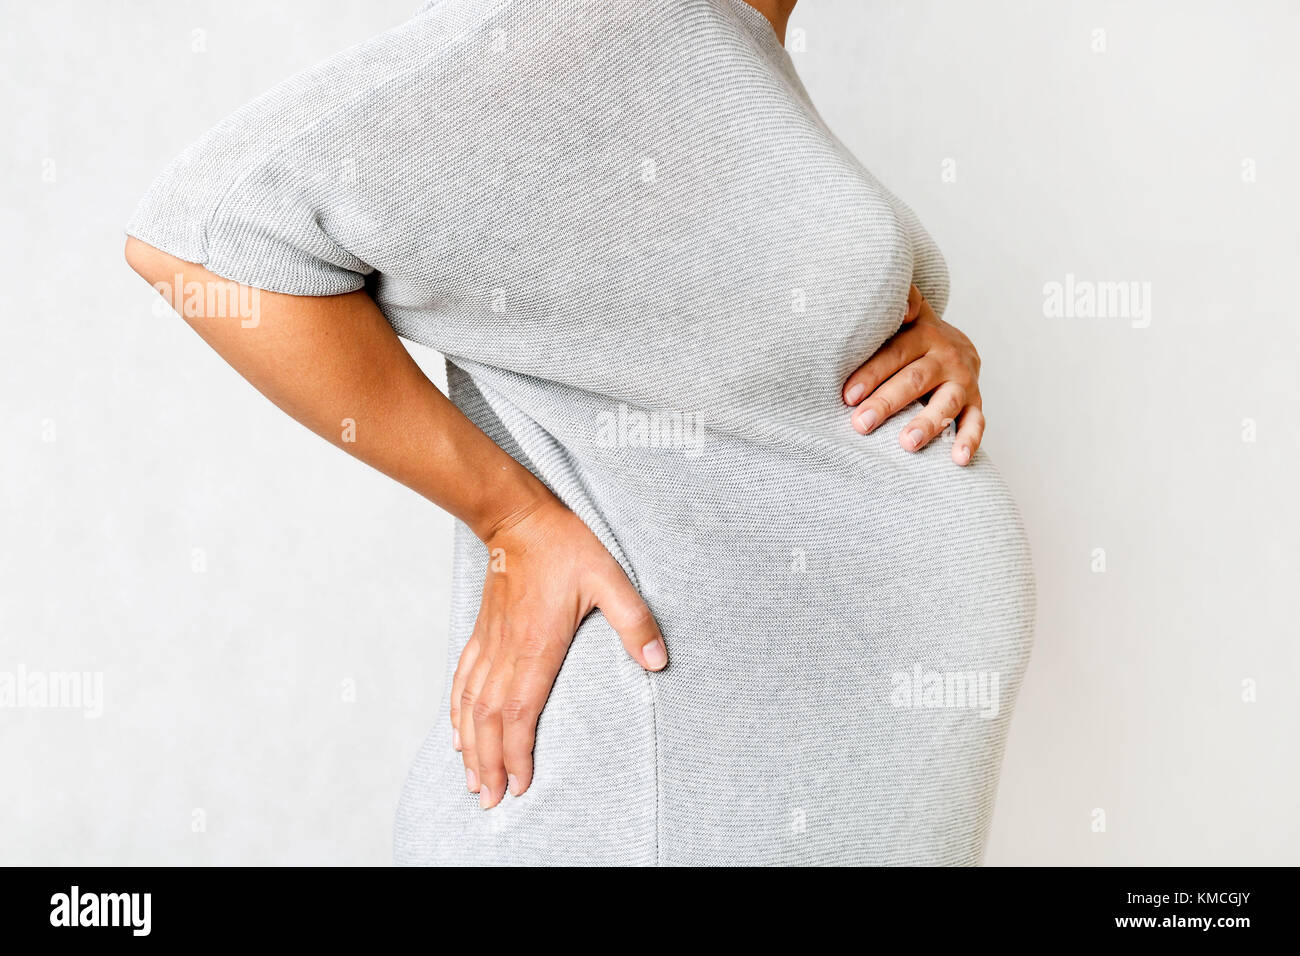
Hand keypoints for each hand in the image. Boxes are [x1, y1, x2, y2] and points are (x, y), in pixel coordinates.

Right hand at [451, 497, 666, 808]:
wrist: (517, 517)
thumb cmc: (564, 546)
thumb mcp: (610, 577)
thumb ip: (635, 620)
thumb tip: (658, 660)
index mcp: (538, 645)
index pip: (521, 712)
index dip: (517, 752)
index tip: (519, 784)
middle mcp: (507, 651)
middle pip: (491, 720)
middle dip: (488, 764)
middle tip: (490, 799)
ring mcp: (491, 643)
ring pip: (472, 705)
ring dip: (470, 746)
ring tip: (472, 780)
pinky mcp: (482, 634)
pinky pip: (463, 680)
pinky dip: (458, 712)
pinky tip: (458, 732)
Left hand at [841, 285, 984, 465]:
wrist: (955, 343)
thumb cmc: (913, 335)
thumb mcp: (906, 313)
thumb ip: (900, 302)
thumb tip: (899, 302)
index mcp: (923, 335)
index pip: (894, 355)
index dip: (871, 374)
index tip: (848, 396)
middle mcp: (945, 357)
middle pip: (915, 380)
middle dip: (887, 402)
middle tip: (861, 424)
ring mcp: (963, 381)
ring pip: (946, 403)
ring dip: (927, 423)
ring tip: (907, 443)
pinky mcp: (975, 402)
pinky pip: (976, 422)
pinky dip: (969, 441)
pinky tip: (958, 460)